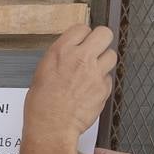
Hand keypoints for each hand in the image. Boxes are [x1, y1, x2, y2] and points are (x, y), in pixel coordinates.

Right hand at [23, 25, 115, 140]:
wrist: (52, 126)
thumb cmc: (42, 104)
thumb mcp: (42, 71)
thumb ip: (60, 57)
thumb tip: (69, 52)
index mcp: (61, 51)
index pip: (82, 28)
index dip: (83, 35)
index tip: (82, 41)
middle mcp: (81, 58)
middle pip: (104, 33)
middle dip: (101, 39)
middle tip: (96, 47)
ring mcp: (95, 73)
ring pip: (112, 55)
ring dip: (104, 61)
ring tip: (94, 70)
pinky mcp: (104, 88)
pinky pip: (109, 78)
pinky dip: (103, 82)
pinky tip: (92, 89)